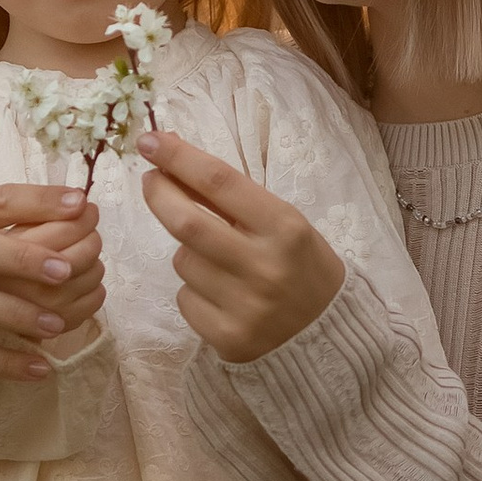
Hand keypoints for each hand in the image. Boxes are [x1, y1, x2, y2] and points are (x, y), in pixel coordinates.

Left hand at [135, 127, 343, 361]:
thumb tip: (172, 166)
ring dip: (187, 253)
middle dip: (159, 194)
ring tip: (219, 261)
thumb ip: (233, 198)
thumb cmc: (302, 266)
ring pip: (183, 263)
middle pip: (187, 223)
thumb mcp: (283, 223)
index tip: (150, 141)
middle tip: (150, 181)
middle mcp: (265, 266)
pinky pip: (186, 300)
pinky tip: (222, 296)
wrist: (331, 335)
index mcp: (285, 228)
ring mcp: (246, 307)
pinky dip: (194, 291)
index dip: (178, 157)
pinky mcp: (229, 339)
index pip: (220, 181)